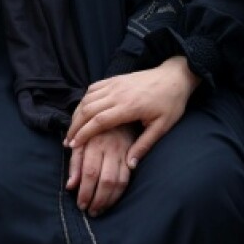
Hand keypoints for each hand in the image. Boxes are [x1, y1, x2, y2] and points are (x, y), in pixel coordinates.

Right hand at [65, 57, 199, 169]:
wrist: (175, 77)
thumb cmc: (170, 104)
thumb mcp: (162, 127)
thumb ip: (144, 145)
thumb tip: (131, 166)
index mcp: (129, 107)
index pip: (99, 120)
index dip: (84, 134)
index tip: (74, 146)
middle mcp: (118, 93)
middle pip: (88, 109)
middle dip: (75, 126)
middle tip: (68, 141)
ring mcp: (115, 84)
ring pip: (88, 98)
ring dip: (77, 114)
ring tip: (72, 129)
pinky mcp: (115, 79)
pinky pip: (93, 88)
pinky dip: (84, 100)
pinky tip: (81, 111)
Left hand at [65, 126, 134, 216]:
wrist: (117, 115)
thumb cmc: (94, 130)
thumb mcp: (80, 141)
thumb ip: (75, 163)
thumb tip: (71, 186)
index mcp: (95, 143)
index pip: (90, 172)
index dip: (85, 191)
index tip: (81, 204)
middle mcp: (111, 149)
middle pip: (106, 180)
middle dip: (98, 199)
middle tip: (90, 212)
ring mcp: (124, 153)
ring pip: (119, 182)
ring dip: (109, 200)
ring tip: (100, 210)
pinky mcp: (132, 157)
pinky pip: (128, 180)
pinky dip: (119, 193)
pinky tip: (111, 201)